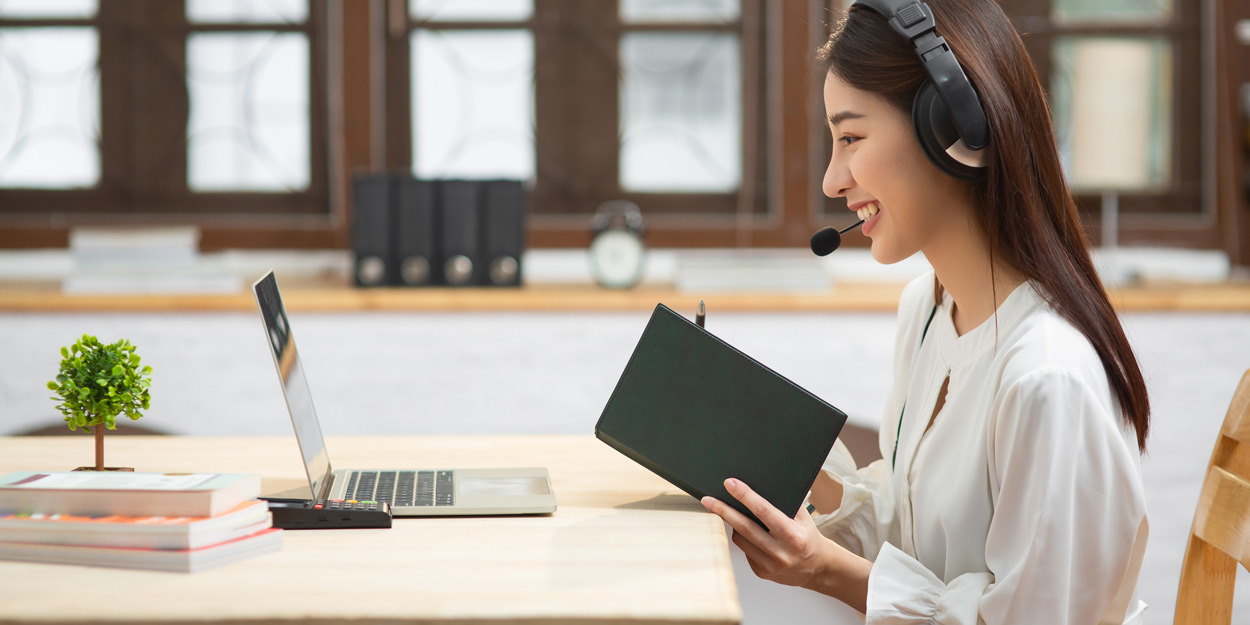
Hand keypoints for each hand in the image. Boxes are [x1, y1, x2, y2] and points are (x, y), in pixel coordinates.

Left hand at [701, 477, 869, 609]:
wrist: (818, 568)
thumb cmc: (808, 536)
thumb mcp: (803, 517)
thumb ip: (786, 501)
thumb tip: (761, 481)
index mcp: (793, 535)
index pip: (764, 512)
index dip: (745, 496)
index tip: (730, 484)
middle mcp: (781, 553)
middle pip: (745, 528)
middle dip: (724, 511)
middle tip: (707, 499)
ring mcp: (770, 565)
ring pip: (741, 539)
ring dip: (734, 524)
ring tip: (731, 513)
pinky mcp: (762, 573)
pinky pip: (745, 550)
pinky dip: (745, 539)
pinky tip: (751, 534)